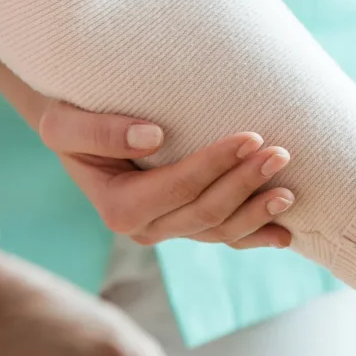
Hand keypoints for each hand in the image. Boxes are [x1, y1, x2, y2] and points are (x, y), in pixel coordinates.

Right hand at [36, 99, 295, 247]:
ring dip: (258, 212)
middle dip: (246, 183)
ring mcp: (169, 231)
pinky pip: (225, 236)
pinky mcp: (187, 225)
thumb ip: (100, 131)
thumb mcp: (64, 123)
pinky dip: (256, 235)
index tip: (249, 137)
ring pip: (221, 230)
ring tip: (290, 191)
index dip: (215, 164)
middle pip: (206, 212)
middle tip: (280, 152)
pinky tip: (285, 234)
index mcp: (119, 207)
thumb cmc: (71, 118)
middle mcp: (145, 228)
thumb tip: (152, 138)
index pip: (178, 187)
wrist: (78, 131)